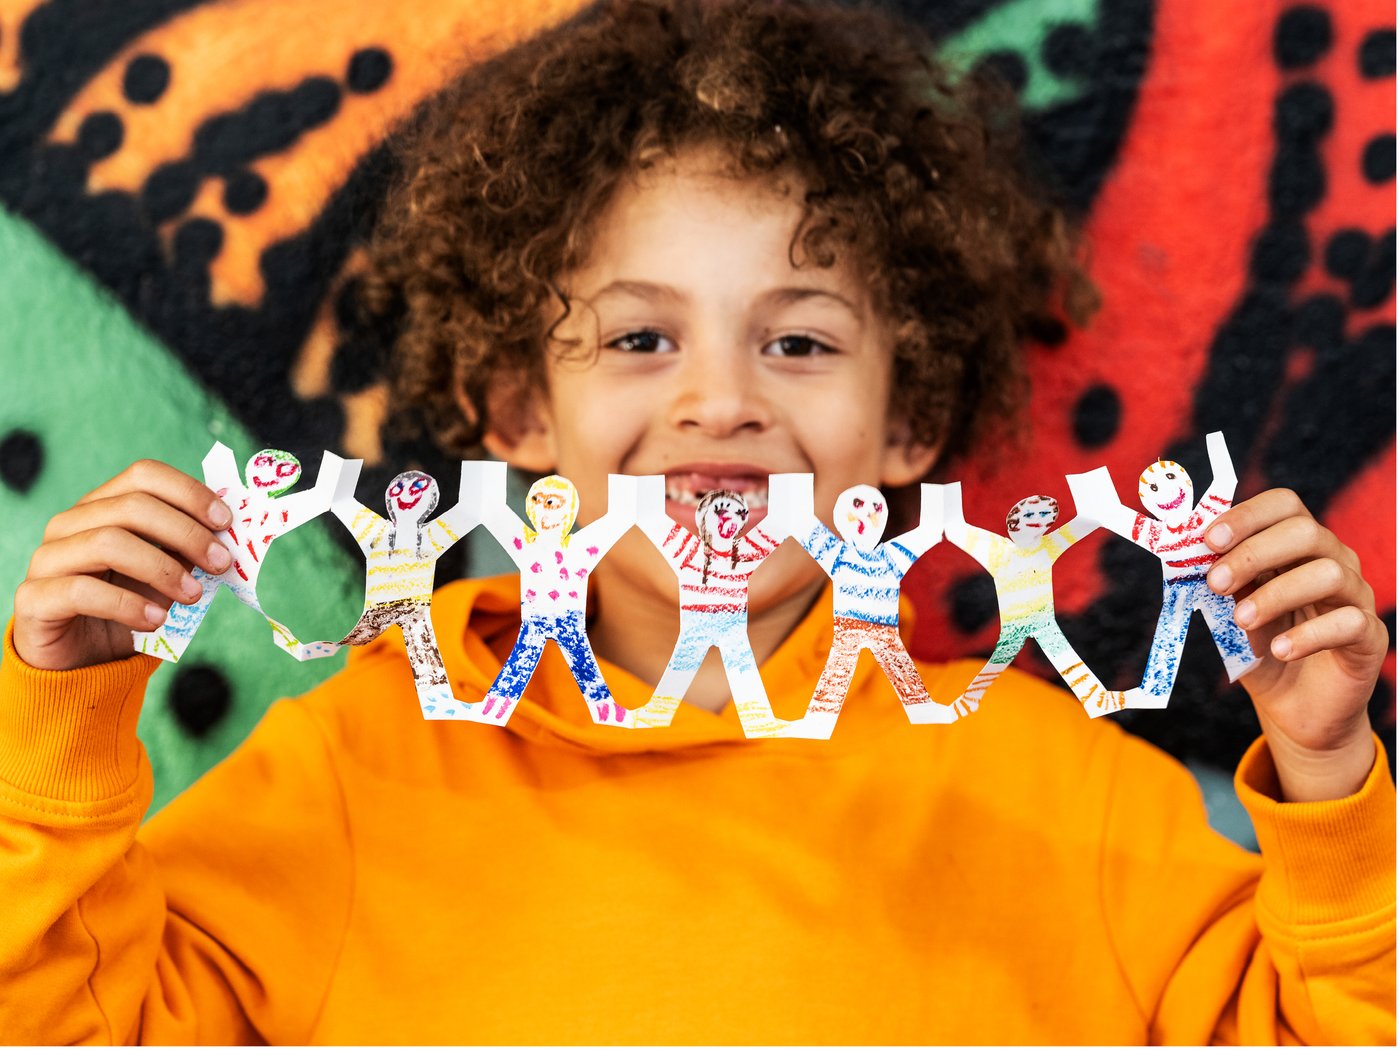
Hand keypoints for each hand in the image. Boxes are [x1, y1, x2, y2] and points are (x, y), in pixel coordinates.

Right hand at [13, 460, 234, 671]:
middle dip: (186, 533)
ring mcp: (48, 558)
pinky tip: (156, 621)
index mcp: (102, 506)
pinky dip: (128, 605)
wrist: (82, 661)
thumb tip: (229, 536)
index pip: (144, 476)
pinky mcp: (34, 598)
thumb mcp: (167, 575)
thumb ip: (190, 552)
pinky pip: (82, 591)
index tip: (226, 522)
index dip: (188, 493)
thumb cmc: (130, 607)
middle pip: (132, 506)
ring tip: (193, 595)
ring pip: (108, 542)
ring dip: (162, 568)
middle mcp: (70, 524)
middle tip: (222, 564)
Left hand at [1206, 488, 1386, 800]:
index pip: (1284, 505)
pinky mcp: (1369, 636)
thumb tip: (1189, 552)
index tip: (1209, 539)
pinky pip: (1349, 622)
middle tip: (1216, 582)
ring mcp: (1355, 597)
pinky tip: (1279, 651)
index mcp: (1297, 547)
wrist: (1294, 709)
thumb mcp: (1231, 610)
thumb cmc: (1261, 648)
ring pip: (1328, 573)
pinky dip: (1308, 635)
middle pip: (1305, 532)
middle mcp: (1333, 562)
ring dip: (1275, 594)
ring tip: (1241, 621)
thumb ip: (1220, 580)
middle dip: (1253, 553)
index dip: (1247, 516)